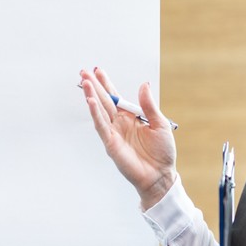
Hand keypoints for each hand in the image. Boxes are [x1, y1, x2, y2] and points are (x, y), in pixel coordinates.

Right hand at [77, 67, 176, 208]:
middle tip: (83, 71)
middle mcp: (119, 123)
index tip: (98, 71)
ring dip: (91, 96)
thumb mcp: (159, 123)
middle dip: (93, 86)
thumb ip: (149, 105)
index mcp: (130, 117)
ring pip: (99, 111)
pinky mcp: (111, 144)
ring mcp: (113, 133)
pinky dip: (95, 114)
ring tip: (84, 82)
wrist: (160, 175)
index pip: (115, 97)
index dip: (106, 84)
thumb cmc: (162, 152)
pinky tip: (90, 102)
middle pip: (104, 101)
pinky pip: (101, 126)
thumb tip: (143, 84)